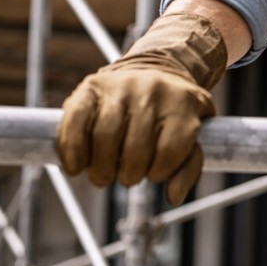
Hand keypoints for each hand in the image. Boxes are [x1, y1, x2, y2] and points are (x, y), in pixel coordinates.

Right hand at [55, 12, 227, 204]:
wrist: (158, 67)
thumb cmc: (175, 111)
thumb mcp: (194, 133)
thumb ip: (188, 166)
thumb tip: (173, 197)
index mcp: (183, 103)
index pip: (169, 150)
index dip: (159, 172)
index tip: (155, 174)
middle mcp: (152, 91)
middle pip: (134, 148)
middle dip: (128, 174)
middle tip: (126, 178)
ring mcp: (120, 86)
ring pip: (104, 137)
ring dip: (100, 168)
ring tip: (103, 175)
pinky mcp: (91, 86)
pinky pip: (75, 122)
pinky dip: (71, 151)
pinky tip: (75, 167)